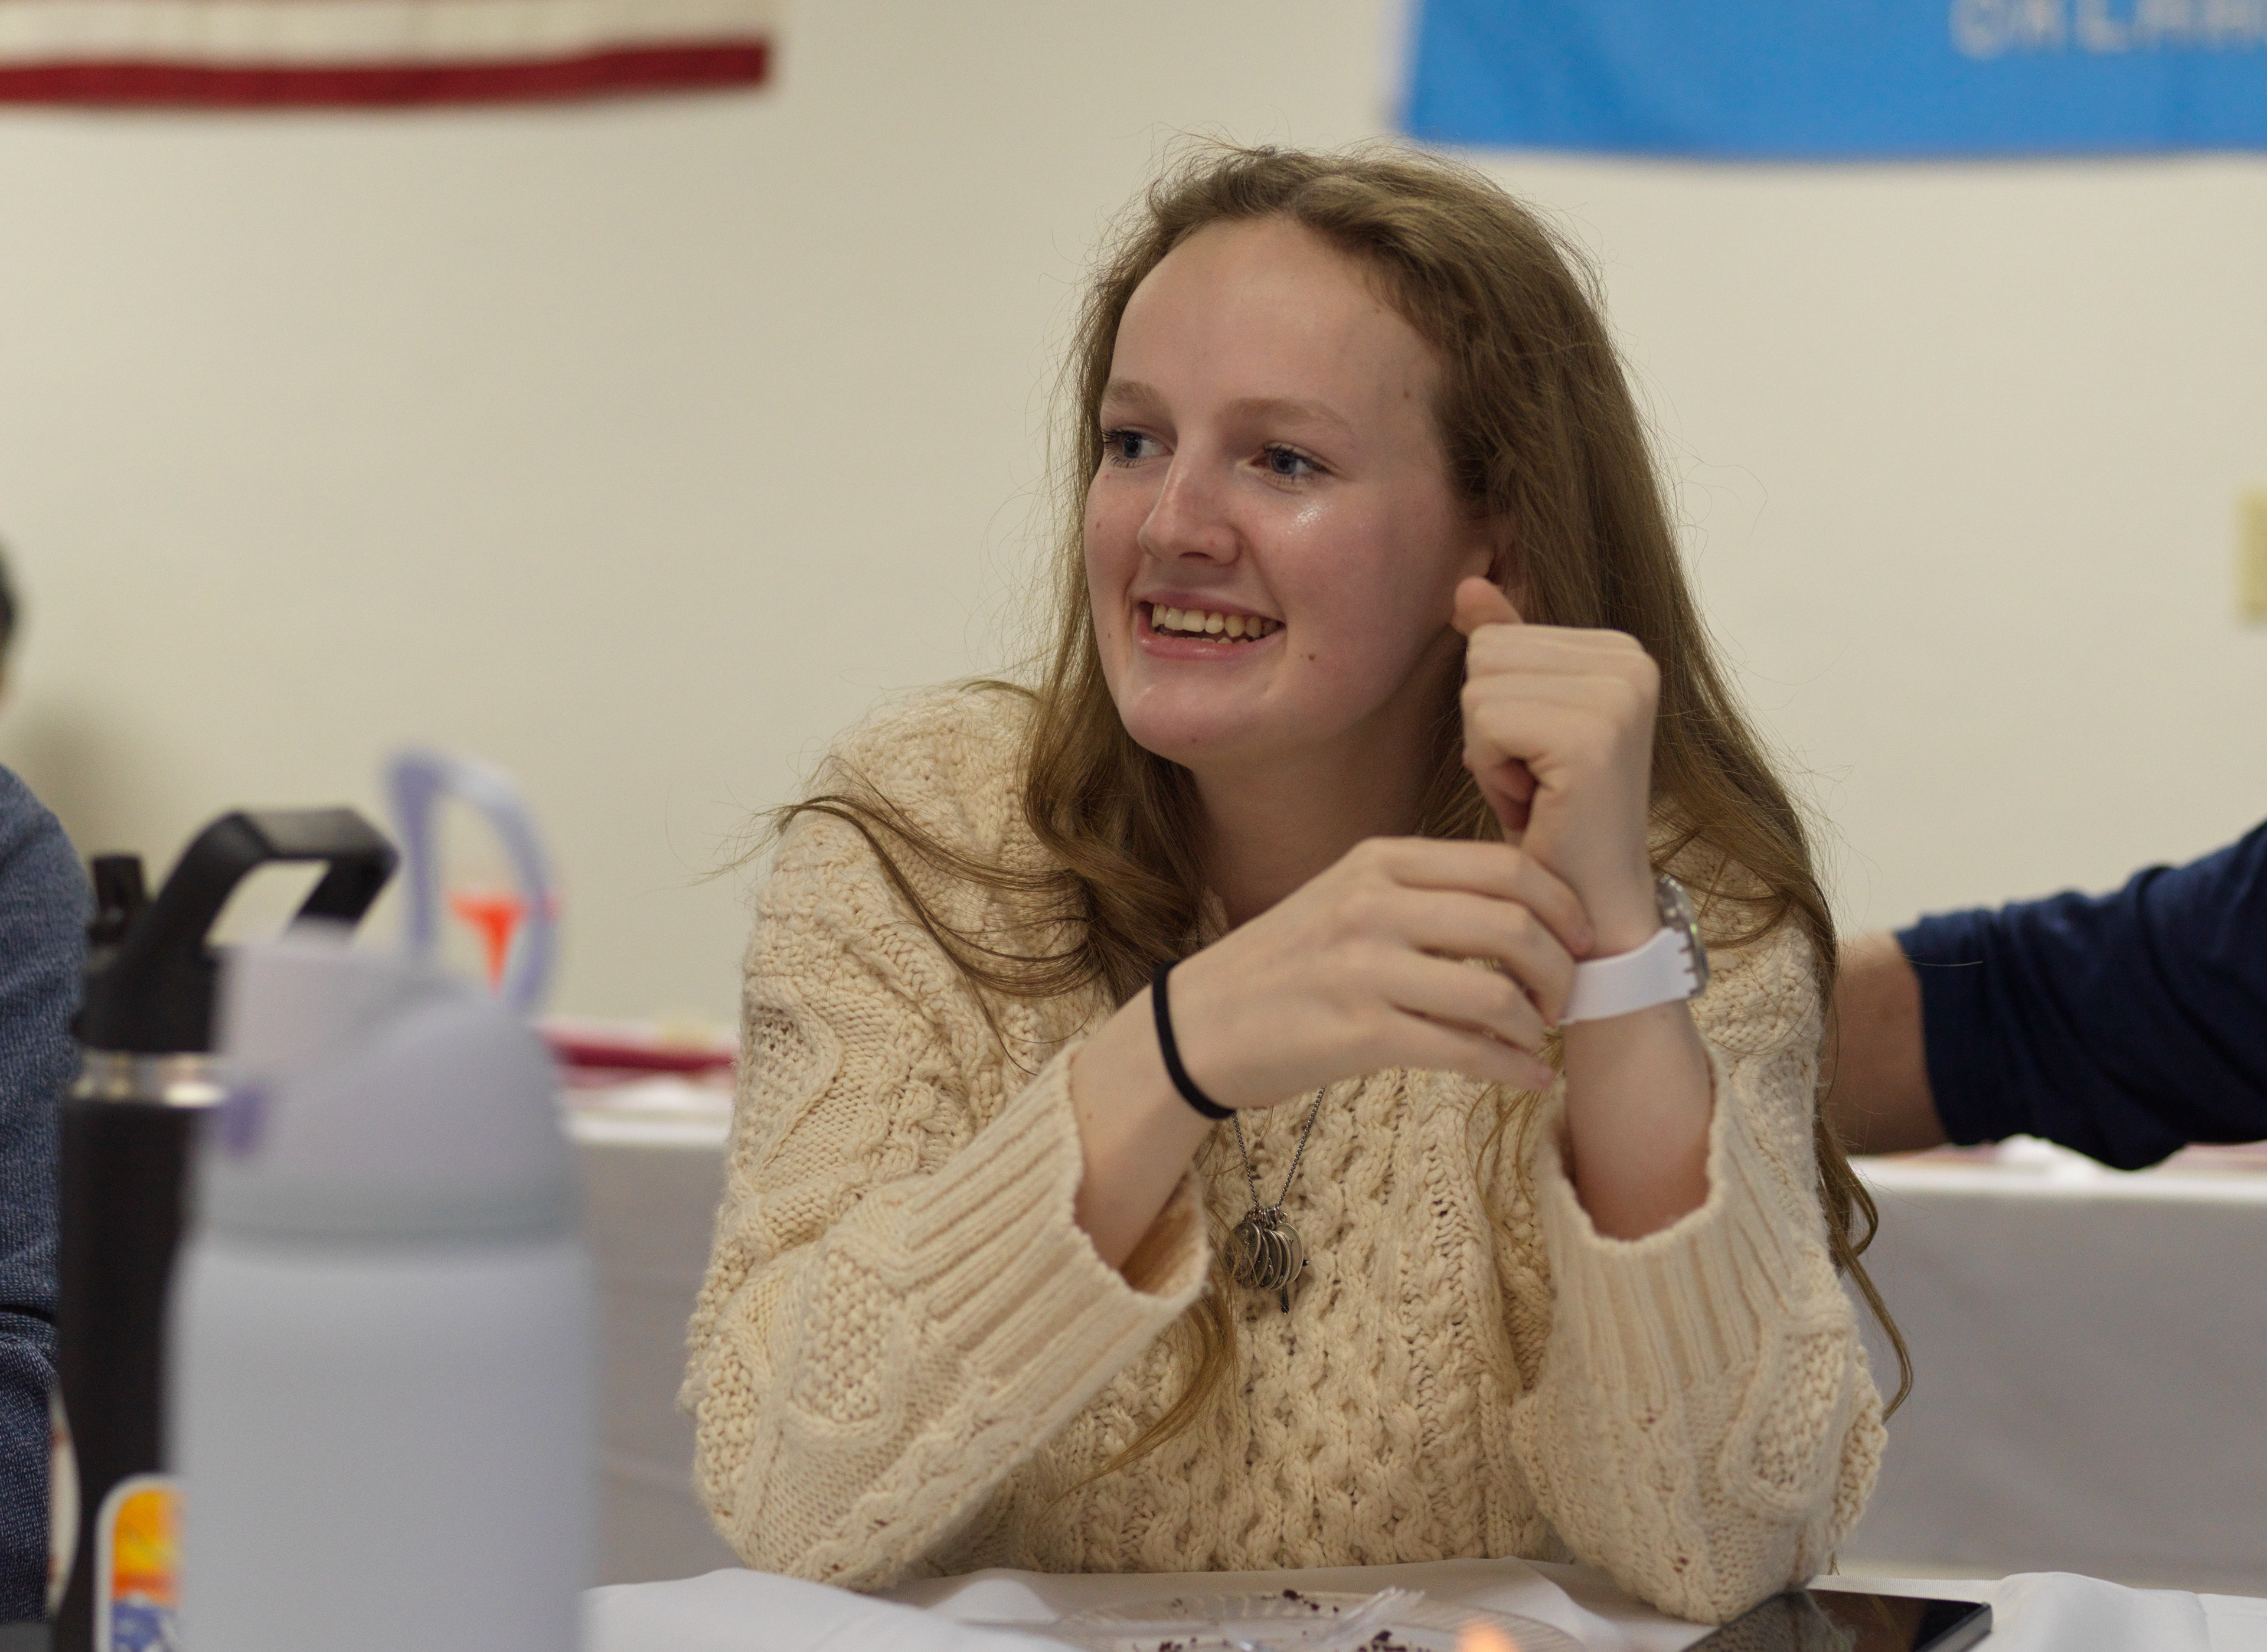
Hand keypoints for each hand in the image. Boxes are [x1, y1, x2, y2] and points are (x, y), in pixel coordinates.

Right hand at [1163, 837, 1591, 1108]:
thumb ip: (1420, 893)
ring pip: (1495, 990)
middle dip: (1561, 968)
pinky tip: (1528, 1079)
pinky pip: (1464, 1050)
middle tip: (1565, 998)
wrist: (1200, 1026)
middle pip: (1513, 923)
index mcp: (1378, 862)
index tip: (1581, 938)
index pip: (1504, 866)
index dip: (1563, 904)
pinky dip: (1512, 1068)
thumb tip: (1519, 909)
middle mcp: (1373, 905)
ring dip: (1536, 1022)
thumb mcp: (1344, 898)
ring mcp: (1364, 968)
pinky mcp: (1358, 1033)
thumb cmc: (1284, 966)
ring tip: (1537, 1038)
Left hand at [1452, 577, 1660, 953]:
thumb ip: (1502, 646)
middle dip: (1489, 726)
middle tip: (1536, 779)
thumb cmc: (1551, 817)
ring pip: (1480, 686)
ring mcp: (1619, 696)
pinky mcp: (1594, 735)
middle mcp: (1632, 660)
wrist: (1588, 907)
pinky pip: (1485, 719)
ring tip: (1537, 790)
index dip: (1497, 706)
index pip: (1496, 636)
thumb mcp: (1519, 720)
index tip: (1539, 758)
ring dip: (1489, 750)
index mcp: (1620, 649)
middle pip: (1486, 654)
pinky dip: (1493, 771)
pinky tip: (1535, 803)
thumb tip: (1468, 585)